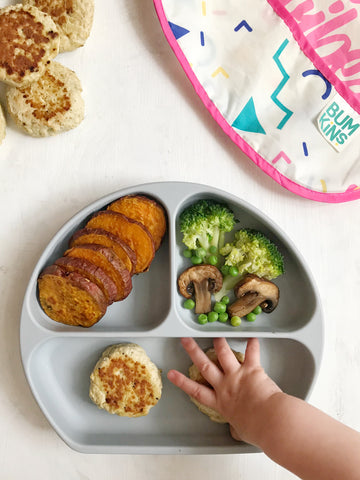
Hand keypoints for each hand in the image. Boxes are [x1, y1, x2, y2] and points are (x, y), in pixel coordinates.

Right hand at [167, 337, 281, 444]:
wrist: (269, 421)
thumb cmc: (256, 429)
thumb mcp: (240, 431)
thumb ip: (237, 428)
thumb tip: (238, 431)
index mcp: (221, 402)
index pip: (197, 391)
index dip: (183, 382)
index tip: (173, 374)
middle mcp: (225, 386)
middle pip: (205, 366)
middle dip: (194, 352)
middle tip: (186, 341)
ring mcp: (237, 376)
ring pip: (224, 354)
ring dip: (219, 343)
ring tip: (215, 334)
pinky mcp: (251, 369)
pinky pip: (252, 353)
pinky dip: (253, 345)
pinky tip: (252, 337)